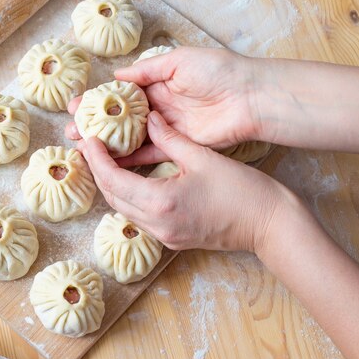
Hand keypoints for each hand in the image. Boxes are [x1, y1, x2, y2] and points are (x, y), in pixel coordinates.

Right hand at [66, 47, 263, 165]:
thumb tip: (118, 74)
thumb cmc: (219, 72)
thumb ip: (148, 69)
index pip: (121, 94)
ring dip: (107, 143)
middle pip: (121, 118)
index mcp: (159, 83)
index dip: (99, 100)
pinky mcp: (179, 147)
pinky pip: (150, 154)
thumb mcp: (179, 61)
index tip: (75, 106)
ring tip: (82, 147)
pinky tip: (109, 161)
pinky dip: (130, 158)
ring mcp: (168, 128)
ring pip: (131, 138)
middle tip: (72, 131)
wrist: (251, 97)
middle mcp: (160, 107)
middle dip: (97, 124)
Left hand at [78, 110, 296, 252]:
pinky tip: (130, 179)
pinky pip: (139, 218)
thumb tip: (148, 118)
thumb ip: (169, 137)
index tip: (88, 140)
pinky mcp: (172, 240)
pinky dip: (129, 197)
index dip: (96, 159)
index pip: (112, 180)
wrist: (269, 225)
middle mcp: (156, 225)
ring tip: (105, 160)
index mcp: (161, 202)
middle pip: (112, 198)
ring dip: (111, 186)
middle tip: (91, 147)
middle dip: (98, 172)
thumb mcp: (202, 157)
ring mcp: (164, 236)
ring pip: (123, 210)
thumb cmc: (242, 191)